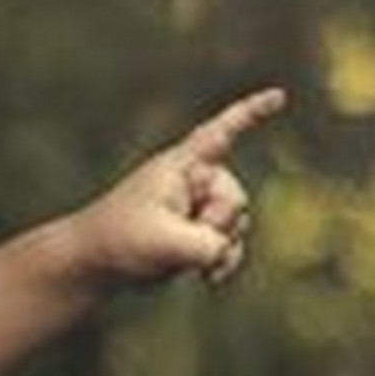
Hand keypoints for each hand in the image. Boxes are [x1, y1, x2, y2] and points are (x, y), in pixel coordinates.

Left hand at [75, 86, 286, 292]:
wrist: (95, 265)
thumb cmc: (120, 240)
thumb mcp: (166, 242)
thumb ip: (208, 245)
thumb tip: (225, 251)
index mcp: (180, 167)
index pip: (221, 133)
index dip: (251, 113)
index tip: (279, 96)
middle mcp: (194, 182)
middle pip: (235, 198)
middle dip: (216, 224)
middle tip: (176, 236)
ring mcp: (198, 208)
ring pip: (237, 224)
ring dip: (218, 247)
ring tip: (179, 257)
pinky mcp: (198, 234)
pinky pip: (231, 245)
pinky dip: (224, 262)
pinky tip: (208, 279)